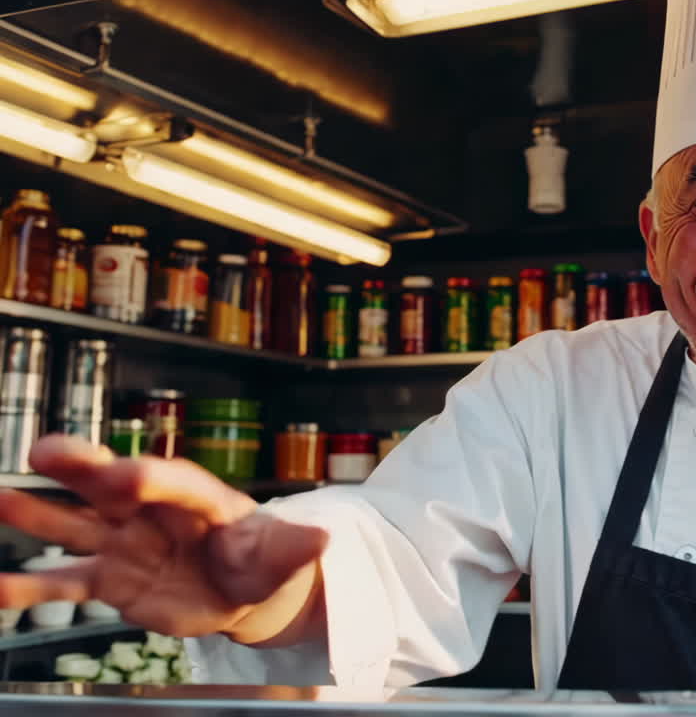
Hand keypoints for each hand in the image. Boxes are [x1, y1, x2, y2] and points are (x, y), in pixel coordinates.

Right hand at [0, 435, 327, 640]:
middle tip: (46, 450)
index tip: (124, 475)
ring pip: (74, 524)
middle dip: (80, 464)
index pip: (171, 481)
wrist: (245, 590)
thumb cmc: (263, 559)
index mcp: (197, 497)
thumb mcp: (283, 555)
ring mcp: (124, 542)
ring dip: (35, 514)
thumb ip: (294, 548)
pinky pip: (64, 581)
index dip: (148, 477)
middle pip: (110, 482)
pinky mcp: (108, 578)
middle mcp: (150, 511)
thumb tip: (323, 540)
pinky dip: (29, 586)